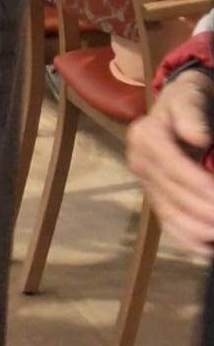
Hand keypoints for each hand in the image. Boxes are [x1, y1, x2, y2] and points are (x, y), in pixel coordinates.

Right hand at [127, 69, 213, 251]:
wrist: (179, 105)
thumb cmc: (189, 99)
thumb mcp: (190, 96)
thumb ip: (191, 114)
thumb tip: (196, 138)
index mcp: (145, 135)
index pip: (172, 166)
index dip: (198, 185)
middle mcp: (138, 160)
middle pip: (173, 194)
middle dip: (206, 212)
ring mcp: (145, 181)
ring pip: (171, 214)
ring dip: (200, 230)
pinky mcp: (153, 196)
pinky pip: (168, 223)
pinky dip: (188, 239)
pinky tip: (208, 249)